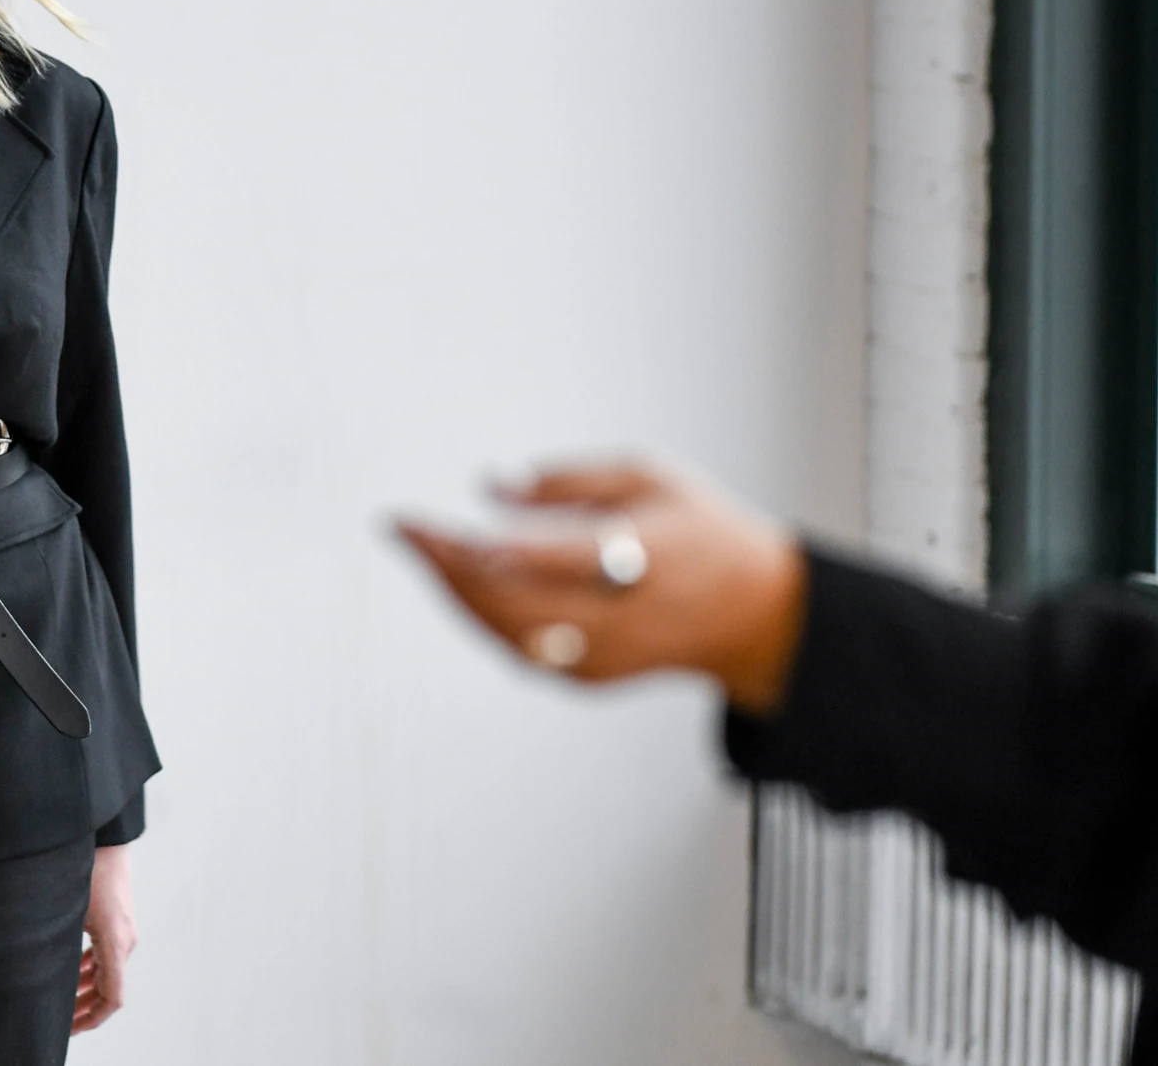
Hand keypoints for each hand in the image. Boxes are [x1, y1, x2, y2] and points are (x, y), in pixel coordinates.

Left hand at [73, 842, 138, 1033]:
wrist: (104, 836)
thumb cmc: (86, 868)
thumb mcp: (67, 913)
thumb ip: (59, 948)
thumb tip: (36, 976)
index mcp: (116, 943)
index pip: (113, 998)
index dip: (93, 1020)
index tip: (72, 1029)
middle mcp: (125, 940)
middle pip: (110, 989)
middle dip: (85, 1009)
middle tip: (61, 1021)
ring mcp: (124, 929)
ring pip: (108, 972)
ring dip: (87, 989)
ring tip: (62, 999)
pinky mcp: (118, 919)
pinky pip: (108, 954)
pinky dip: (91, 969)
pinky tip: (71, 970)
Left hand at [396, 461, 807, 711]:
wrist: (753, 615)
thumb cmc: (700, 533)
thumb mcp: (650, 478)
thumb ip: (570, 481)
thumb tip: (492, 487)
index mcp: (639, 557)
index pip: (538, 558)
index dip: (469, 545)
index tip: (422, 522)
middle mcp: (616, 618)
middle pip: (506, 602)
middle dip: (445, 568)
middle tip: (404, 530)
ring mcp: (601, 657)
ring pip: (504, 633)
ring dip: (454, 593)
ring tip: (420, 548)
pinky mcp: (590, 679)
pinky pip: (518, 648)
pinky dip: (483, 615)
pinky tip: (460, 580)